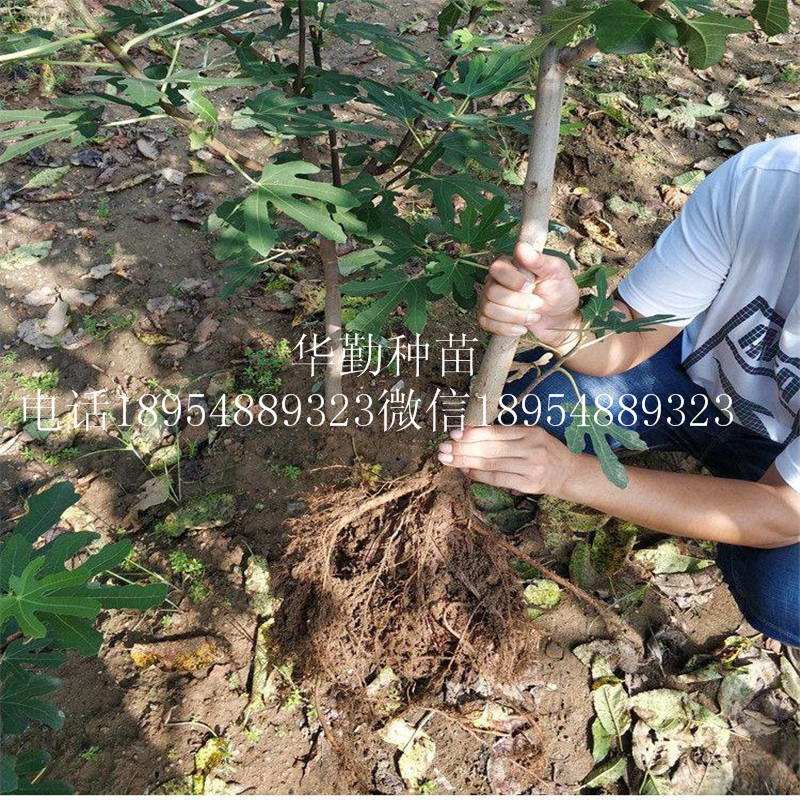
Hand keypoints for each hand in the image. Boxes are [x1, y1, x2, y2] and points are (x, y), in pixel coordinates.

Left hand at [437, 425, 576, 495]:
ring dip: (466, 462)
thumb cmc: (544, 451)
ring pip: (492, 464)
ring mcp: (531, 468)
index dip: (473, 433)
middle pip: (491, 449)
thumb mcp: (531, 436)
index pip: (497, 432)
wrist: (569, 473)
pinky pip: (498, 479)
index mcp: (531, 432)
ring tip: (448, 460)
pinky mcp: (529, 485)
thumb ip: (506, 436)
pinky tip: (465, 472)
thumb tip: (469, 438)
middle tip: (443, 449)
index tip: (454, 434)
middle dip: (464, 449)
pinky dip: (479, 475)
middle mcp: (532, 449)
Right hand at [479, 241, 580, 347]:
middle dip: (518, 303)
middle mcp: (495, 280)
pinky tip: (522, 328)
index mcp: (510, 264)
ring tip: (534, 316)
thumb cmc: (560, 292)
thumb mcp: (557, 273)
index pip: (497, 268)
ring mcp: (489, 299)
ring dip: (515, 317)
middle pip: (491, 292)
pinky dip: (506, 329)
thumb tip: (521, 247)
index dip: (513, 281)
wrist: (560, 320)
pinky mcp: (488, 317)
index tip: (532, 287)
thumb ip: (540, 260)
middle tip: (539, 304)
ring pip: (488, 308)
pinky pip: (485, 323)